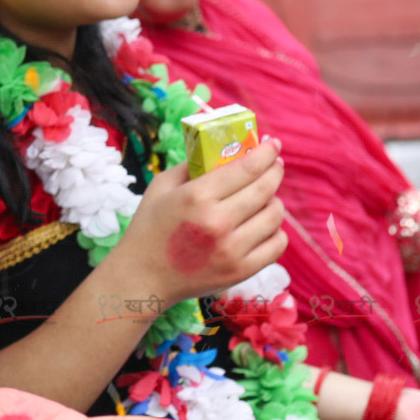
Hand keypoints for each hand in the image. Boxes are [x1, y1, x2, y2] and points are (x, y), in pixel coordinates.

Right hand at [117, 137, 287, 301]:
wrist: (143, 276)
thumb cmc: (150, 228)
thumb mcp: (161, 187)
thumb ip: (192, 167)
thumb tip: (223, 153)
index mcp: (196, 197)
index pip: (246, 168)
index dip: (266, 153)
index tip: (273, 144)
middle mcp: (217, 222)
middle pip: (265, 189)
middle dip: (274, 171)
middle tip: (275, 165)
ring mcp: (232, 249)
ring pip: (274, 216)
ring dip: (274, 202)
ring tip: (265, 198)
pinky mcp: (240, 271)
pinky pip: (276, 245)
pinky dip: (276, 231)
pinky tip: (264, 226)